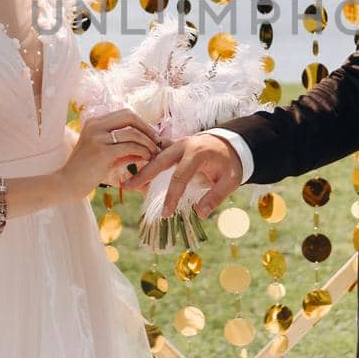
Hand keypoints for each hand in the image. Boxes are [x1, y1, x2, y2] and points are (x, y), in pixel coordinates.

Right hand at [63, 108, 163, 191]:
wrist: (65, 184)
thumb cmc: (85, 172)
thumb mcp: (106, 156)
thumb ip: (124, 149)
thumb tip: (147, 148)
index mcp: (94, 123)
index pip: (124, 113)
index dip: (141, 123)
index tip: (151, 136)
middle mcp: (95, 126)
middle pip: (129, 116)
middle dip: (147, 128)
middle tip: (157, 142)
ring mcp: (98, 137)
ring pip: (132, 133)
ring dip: (148, 143)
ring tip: (154, 154)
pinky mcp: (102, 151)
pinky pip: (130, 147)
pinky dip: (142, 152)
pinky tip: (147, 159)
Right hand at [120, 132, 242, 215]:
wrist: (231, 143)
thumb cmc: (230, 163)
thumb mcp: (230, 181)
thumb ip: (216, 197)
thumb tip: (201, 214)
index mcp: (197, 153)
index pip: (180, 177)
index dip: (171, 196)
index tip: (165, 213)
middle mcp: (184, 145)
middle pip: (159, 160)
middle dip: (143, 174)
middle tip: (128, 187)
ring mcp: (177, 143)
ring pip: (155, 155)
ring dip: (141, 167)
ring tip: (127, 182)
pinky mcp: (173, 145)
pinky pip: (157, 153)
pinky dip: (146, 162)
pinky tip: (136, 174)